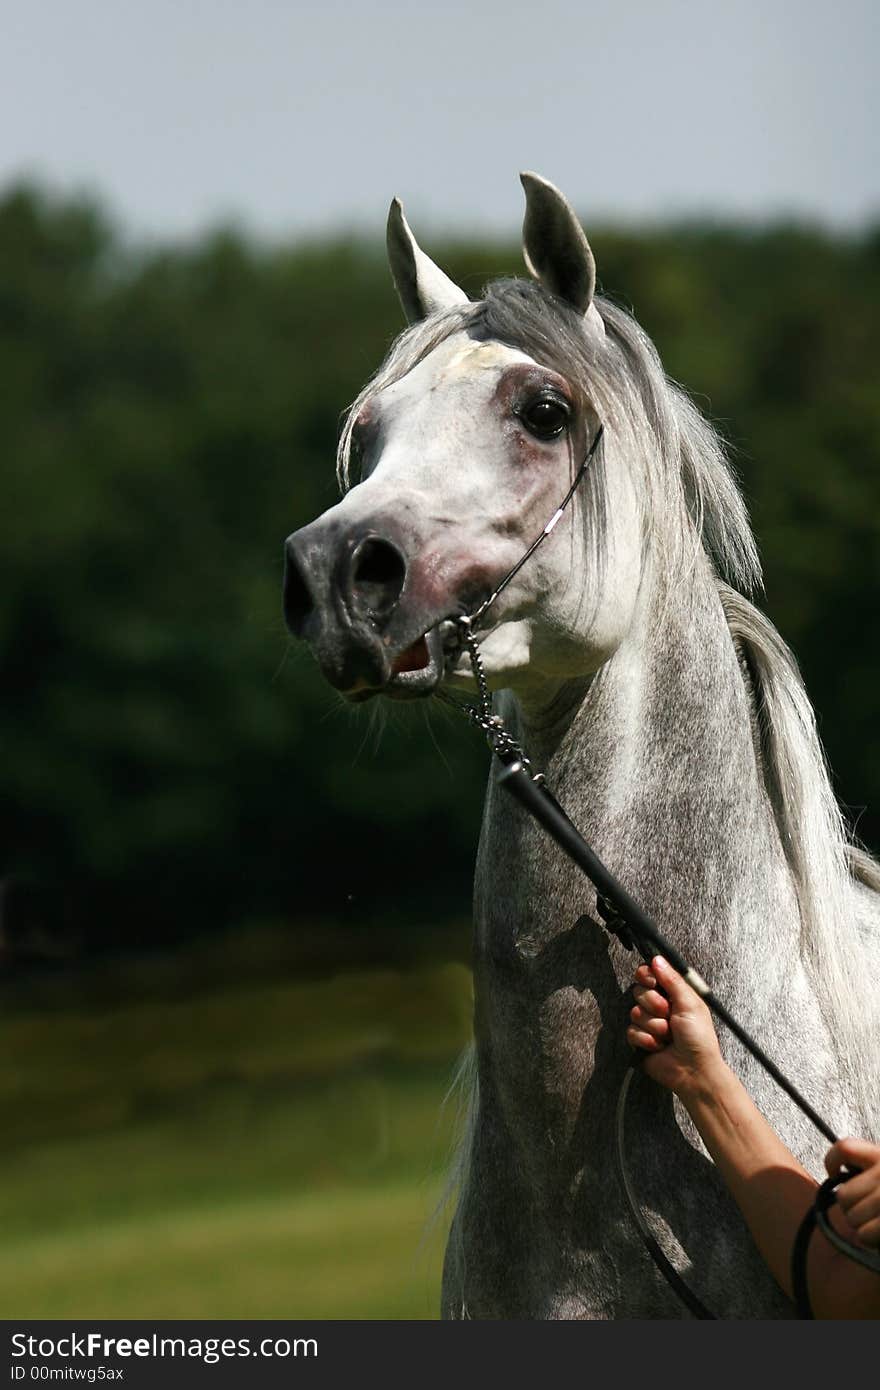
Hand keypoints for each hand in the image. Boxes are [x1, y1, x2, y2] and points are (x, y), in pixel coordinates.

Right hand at [627, 955, 725, 1097]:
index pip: (649, 974)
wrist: (694, 1070)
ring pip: (635, 1012)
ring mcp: (648, 1023)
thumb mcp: (690, 1003)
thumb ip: (672, 980)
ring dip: (654, 1026)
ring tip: (668, 1036)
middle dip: (654, 1005)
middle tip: (669, 1015)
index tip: (652, 981)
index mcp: (673, 994)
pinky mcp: (640, 1040)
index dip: (647, 976)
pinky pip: (631, 1032)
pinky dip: (647, 1040)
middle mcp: (659, 1006)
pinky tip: (659, 1047)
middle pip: (638, 991)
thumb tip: (657, 959)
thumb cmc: (699, 1037)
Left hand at [825, 1138, 879, 1248]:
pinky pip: (865, 1235)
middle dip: (851, 1207)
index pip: (844, 1148)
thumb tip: (834, 1176)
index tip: (833, 1174)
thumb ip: (865, 1170)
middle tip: (865, 1210)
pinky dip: (869, 1239)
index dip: (832, 1161)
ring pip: (852, 1216)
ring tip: (875, 1223)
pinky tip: (879, 1236)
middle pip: (844, 1194)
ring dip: (860, 1225)